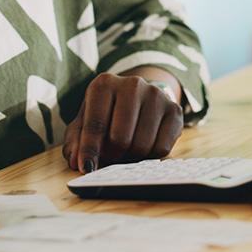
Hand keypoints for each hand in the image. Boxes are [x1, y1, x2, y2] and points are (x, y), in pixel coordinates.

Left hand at [62, 71, 183, 173]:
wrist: (138, 97)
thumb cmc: (106, 112)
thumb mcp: (85, 121)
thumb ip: (76, 142)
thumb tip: (77, 162)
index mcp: (104, 84)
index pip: (95, 123)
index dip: (90, 150)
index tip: (86, 167)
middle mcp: (132, 84)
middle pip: (120, 138)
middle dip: (112, 154)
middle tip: (110, 155)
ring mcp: (156, 95)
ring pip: (142, 145)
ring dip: (130, 157)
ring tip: (125, 149)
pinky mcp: (175, 110)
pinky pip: (161, 148)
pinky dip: (149, 156)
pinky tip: (143, 145)